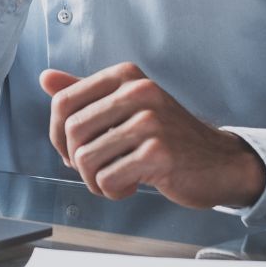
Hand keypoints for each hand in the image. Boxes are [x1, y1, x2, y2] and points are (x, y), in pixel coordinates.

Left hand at [40, 64, 265, 209]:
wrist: (219, 162)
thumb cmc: (167, 135)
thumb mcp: (127, 105)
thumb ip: (86, 93)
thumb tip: (46, 78)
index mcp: (125, 76)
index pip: (64, 101)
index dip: (57, 133)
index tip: (70, 150)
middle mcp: (138, 91)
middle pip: (72, 131)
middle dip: (75, 159)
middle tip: (95, 169)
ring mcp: (149, 122)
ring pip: (86, 159)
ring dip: (94, 179)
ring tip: (114, 178)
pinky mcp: (158, 154)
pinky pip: (107, 179)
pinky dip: (112, 190)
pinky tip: (130, 186)